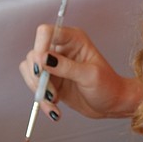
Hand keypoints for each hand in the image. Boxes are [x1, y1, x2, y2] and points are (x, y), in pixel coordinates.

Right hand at [19, 25, 142, 119]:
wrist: (112, 104)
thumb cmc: (108, 86)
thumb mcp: (89, 75)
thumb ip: (66, 66)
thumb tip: (42, 58)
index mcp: (73, 39)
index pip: (46, 32)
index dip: (39, 47)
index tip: (42, 68)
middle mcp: (61, 49)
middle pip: (34, 54)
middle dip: (39, 76)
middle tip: (52, 92)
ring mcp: (53, 65)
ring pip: (30, 71)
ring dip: (39, 90)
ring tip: (55, 101)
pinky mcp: (50, 80)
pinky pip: (35, 86)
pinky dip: (41, 100)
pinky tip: (54, 109)